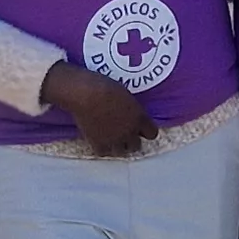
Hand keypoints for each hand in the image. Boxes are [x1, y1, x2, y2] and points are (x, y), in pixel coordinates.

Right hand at [42, 61, 159, 156]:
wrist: (86, 94)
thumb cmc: (105, 86)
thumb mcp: (126, 95)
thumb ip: (131, 108)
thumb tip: (130, 113)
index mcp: (140, 117)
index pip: (152, 133)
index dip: (145, 131)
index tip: (139, 127)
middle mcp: (131, 132)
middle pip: (137, 145)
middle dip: (132, 140)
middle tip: (124, 133)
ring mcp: (115, 140)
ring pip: (122, 152)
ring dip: (119, 146)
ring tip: (112, 139)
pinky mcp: (99, 144)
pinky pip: (105, 152)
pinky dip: (103, 148)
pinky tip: (100, 140)